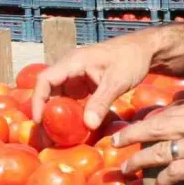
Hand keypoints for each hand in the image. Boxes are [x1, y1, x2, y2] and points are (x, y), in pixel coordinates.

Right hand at [32, 32, 155, 128]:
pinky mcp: (85, 83)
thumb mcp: (116, 81)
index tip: (39, 120)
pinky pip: (71, 98)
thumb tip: (88, 125)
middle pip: (49, 89)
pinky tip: (71, 127)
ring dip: (56, 113)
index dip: (38, 99)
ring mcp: (77, 75)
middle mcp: (71, 68)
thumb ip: (101, 101)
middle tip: (46, 134)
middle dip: (45, 111)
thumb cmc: (130, 59)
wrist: (145, 50)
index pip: (45, 79)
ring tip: (55, 135)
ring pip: (59, 95)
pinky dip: (69, 111)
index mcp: (73, 62)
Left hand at [113, 97, 183, 184]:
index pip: (168, 112)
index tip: (134, 129)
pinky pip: (175, 173)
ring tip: (127, 169)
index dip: (147, 122)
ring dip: (140, 161)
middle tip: (115, 141)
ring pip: (161, 151)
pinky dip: (161, 181)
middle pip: (157, 126)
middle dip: (132, 135)